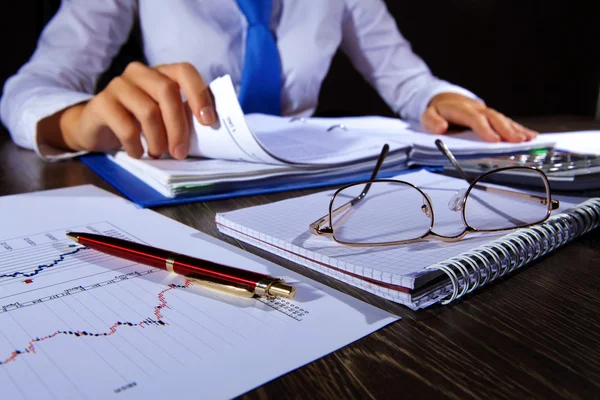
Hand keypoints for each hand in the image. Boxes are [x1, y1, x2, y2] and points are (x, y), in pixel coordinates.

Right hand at [57, 62, 217, 158]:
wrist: (96, 128)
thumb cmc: (138, 122)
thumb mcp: (163, 116)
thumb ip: (184, 115)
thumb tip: (211, 128)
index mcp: (161, 72)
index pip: (185, 71)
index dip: (199, 94)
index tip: (208, 122)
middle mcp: (139, 72)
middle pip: (167, 92)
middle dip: (178, 126)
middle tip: (180, 152)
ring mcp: (118, 85)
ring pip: (148, 110)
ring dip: (158, 139)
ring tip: (158, 154)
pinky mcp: (100, 103)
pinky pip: (126, 126)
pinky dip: (136, 145)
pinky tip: (138, 153)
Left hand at [421, 93, 536, 142]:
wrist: (445, 100)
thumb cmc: (438, 112)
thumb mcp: (427, 115)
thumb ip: (432, 121)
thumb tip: (440, 128)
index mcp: (462, 109)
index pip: (475, 119)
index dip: (485, 129)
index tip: (494, 140)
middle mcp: (477, 109)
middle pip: (494, 118)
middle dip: (506, 130)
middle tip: (517, 141)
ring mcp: (486, 112)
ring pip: (503, 120)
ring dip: (516, 129)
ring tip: (528, 139)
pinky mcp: (492, 117)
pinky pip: (507, 122)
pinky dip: (519, 129)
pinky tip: (530, 136)